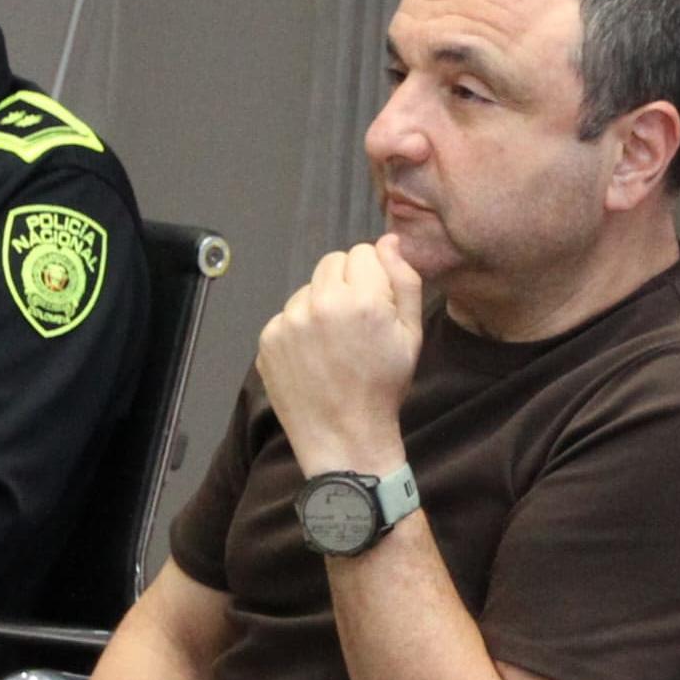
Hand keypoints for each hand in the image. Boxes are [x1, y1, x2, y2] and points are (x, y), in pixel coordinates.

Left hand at [252, 242, 423, 474]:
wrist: (344, 438)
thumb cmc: (383, 388)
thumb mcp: (411, 335)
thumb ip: (404, 280)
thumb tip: (388, 241)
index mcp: (363, 299)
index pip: (363, 253)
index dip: (373, 276)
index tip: (376, 304)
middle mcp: (321, 303)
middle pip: (332, 262)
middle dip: (346, 283)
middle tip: (355, 322)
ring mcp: (289, 321)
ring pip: (308, 288)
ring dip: (321, 304)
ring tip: (333, 344)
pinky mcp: (268, 338)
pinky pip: (287, 315)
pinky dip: (300, 329)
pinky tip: (313, 356)